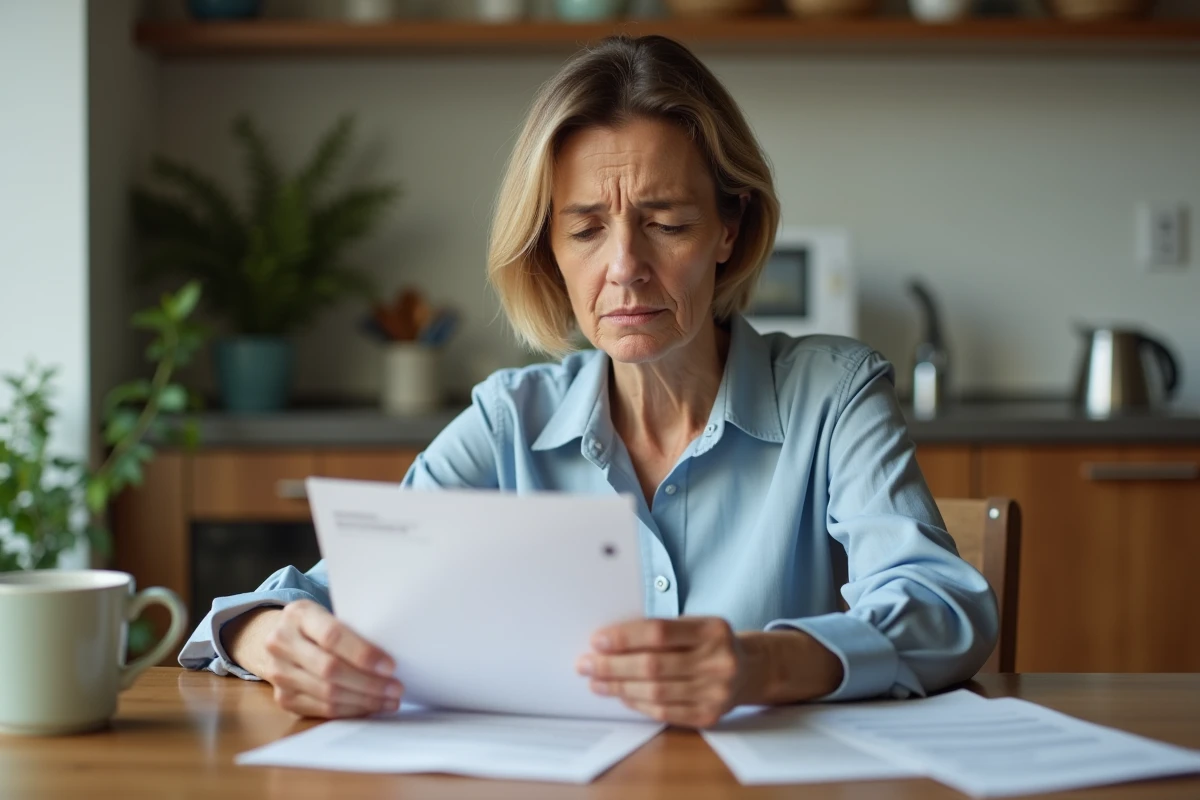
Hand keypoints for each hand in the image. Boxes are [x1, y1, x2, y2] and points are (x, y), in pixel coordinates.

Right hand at [228, 600, 402, 718]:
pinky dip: (351, 710)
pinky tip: (371, 707)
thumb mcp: (329, 612)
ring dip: (364, 700)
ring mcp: (278, 673)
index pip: (332, 636)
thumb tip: (393, 651)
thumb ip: (353, 627)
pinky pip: (322, 710)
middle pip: (330, 669)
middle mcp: (281, 643)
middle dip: (369, 683)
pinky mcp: (283, 698)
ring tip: (390, 700)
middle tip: (396, 688)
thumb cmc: (319, 624)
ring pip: (327, 694)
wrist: (280, 638)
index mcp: (298, 614)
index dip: (363, 653)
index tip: (391, 666)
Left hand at [576, 617, 749, 728]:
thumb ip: (660, 631)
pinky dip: (638, 704)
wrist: (750, 670)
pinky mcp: (710, 715)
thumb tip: (608, 643)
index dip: (625, 637)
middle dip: (613, 666)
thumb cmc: (710, 643)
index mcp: (713, 630)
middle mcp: (719, 661)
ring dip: (619, 687)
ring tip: (596, 681)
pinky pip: (665, 712)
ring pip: (656, 692)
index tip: (597, 640)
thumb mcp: (694, 625)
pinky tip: (621, 696)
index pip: (660, 632)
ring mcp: (717, 692)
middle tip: (585, 664)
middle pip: (654, 666)